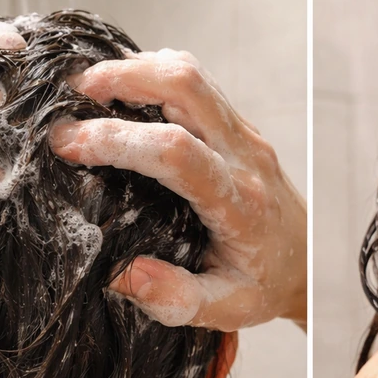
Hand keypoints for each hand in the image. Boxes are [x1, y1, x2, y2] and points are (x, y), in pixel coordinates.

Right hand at [50, 49, 306, 331]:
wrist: (308, 264)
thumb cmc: (263, 286)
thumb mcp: (222, 308)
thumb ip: (172, 297)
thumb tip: (118, 272)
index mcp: (239, 204)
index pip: (176, 152)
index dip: (118, 139)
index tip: (68, 145)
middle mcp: (246, 158)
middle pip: (187, 87)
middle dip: (123, 78)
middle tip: (72, 94)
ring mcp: (246, 135)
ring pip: (193, 74)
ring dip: (137, 69)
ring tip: (89, 88)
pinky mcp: (240, 127)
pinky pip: (199, 82)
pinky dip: (156, 73)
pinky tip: (124, 90)